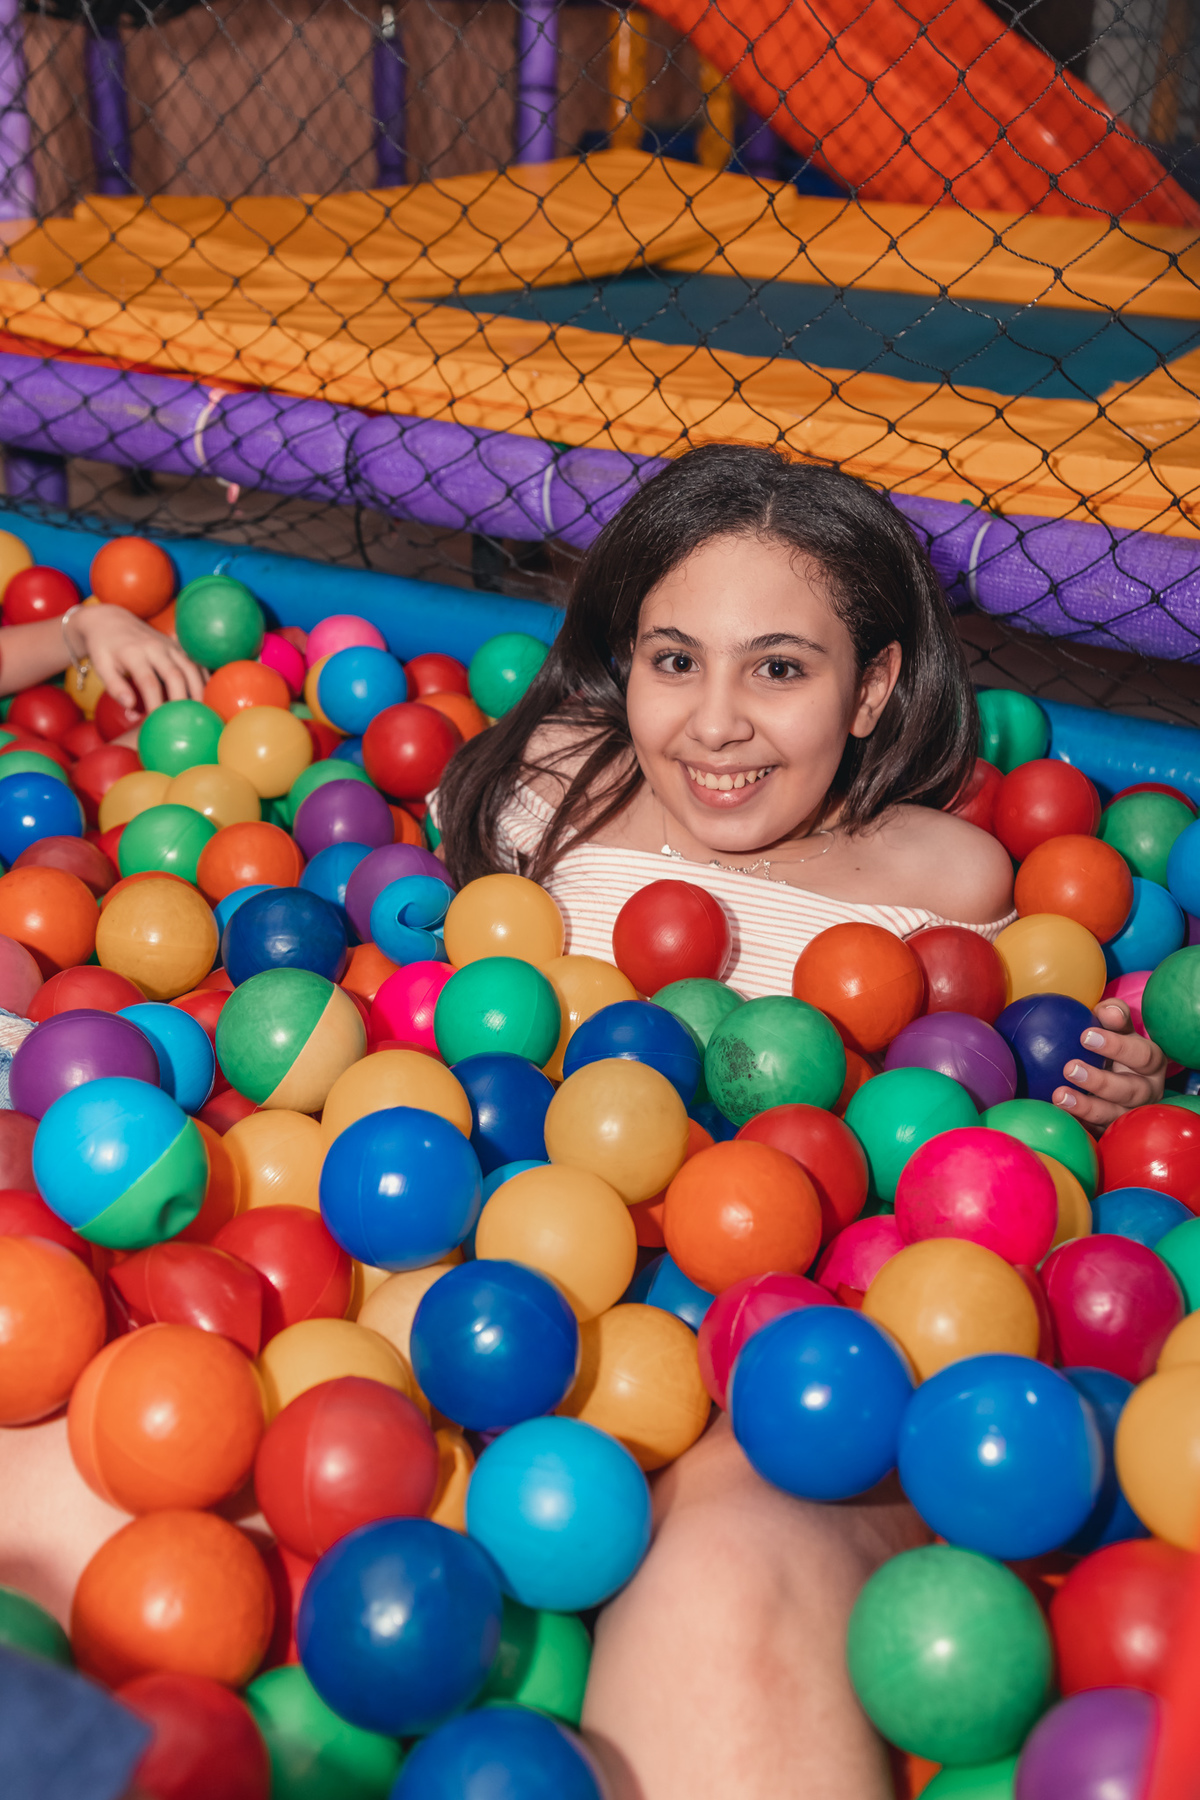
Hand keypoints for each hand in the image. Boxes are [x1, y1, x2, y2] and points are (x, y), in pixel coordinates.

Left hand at [69, 605, 205, 712]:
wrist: (110, 620)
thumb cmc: (104, 648)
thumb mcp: (101, 665)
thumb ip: (114, 686)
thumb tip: (130, 706)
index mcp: (134, 653)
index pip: (148, 682)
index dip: (155, 703)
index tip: (158, 722)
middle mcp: (155, 647)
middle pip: (175, 675)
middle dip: (182, 699)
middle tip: (186, 721)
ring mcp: (169, 644)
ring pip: (191, 667)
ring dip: (199, 690)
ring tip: (202, 711)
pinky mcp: (177, 645)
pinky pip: (195, 662)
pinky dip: (204, 678)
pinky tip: (207, 694)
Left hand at [1052, 998, 1166, 1128]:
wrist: (1111, 1078)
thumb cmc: (1113, 1048)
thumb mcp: (1118, 1029)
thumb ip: (1114, 1016)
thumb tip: (1108, 1011)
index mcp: (1151, 1063)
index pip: (1142, 1055)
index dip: (1116, 1046)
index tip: (1085, 1035)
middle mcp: (1146, 1091)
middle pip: (1130, 1090)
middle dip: (1099, 1081)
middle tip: (1069, 1068)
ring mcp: (1129, 1114)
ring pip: (1113, 1115)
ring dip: (1085, 1106)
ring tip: (1059, 1096)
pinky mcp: (1111, 1130)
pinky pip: (1095, 1131)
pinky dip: (1077, 1124)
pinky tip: (1056, 1114)